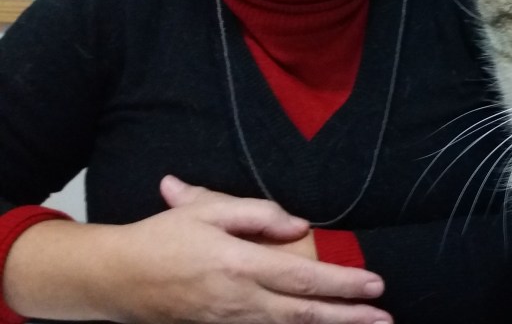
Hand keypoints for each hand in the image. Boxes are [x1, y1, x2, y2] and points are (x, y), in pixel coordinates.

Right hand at [102, 175, 391, 323]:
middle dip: (348, 318)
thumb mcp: (205, 210)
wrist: (115, 278)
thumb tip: (299, 224)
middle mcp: (238, 300)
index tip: (374, 285)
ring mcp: (229, 322)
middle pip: (303, 313)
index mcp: (238, 265)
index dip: (342, 284)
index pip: (302, 278)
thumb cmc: (162, 238)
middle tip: (385, 319)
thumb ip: (256, 213)